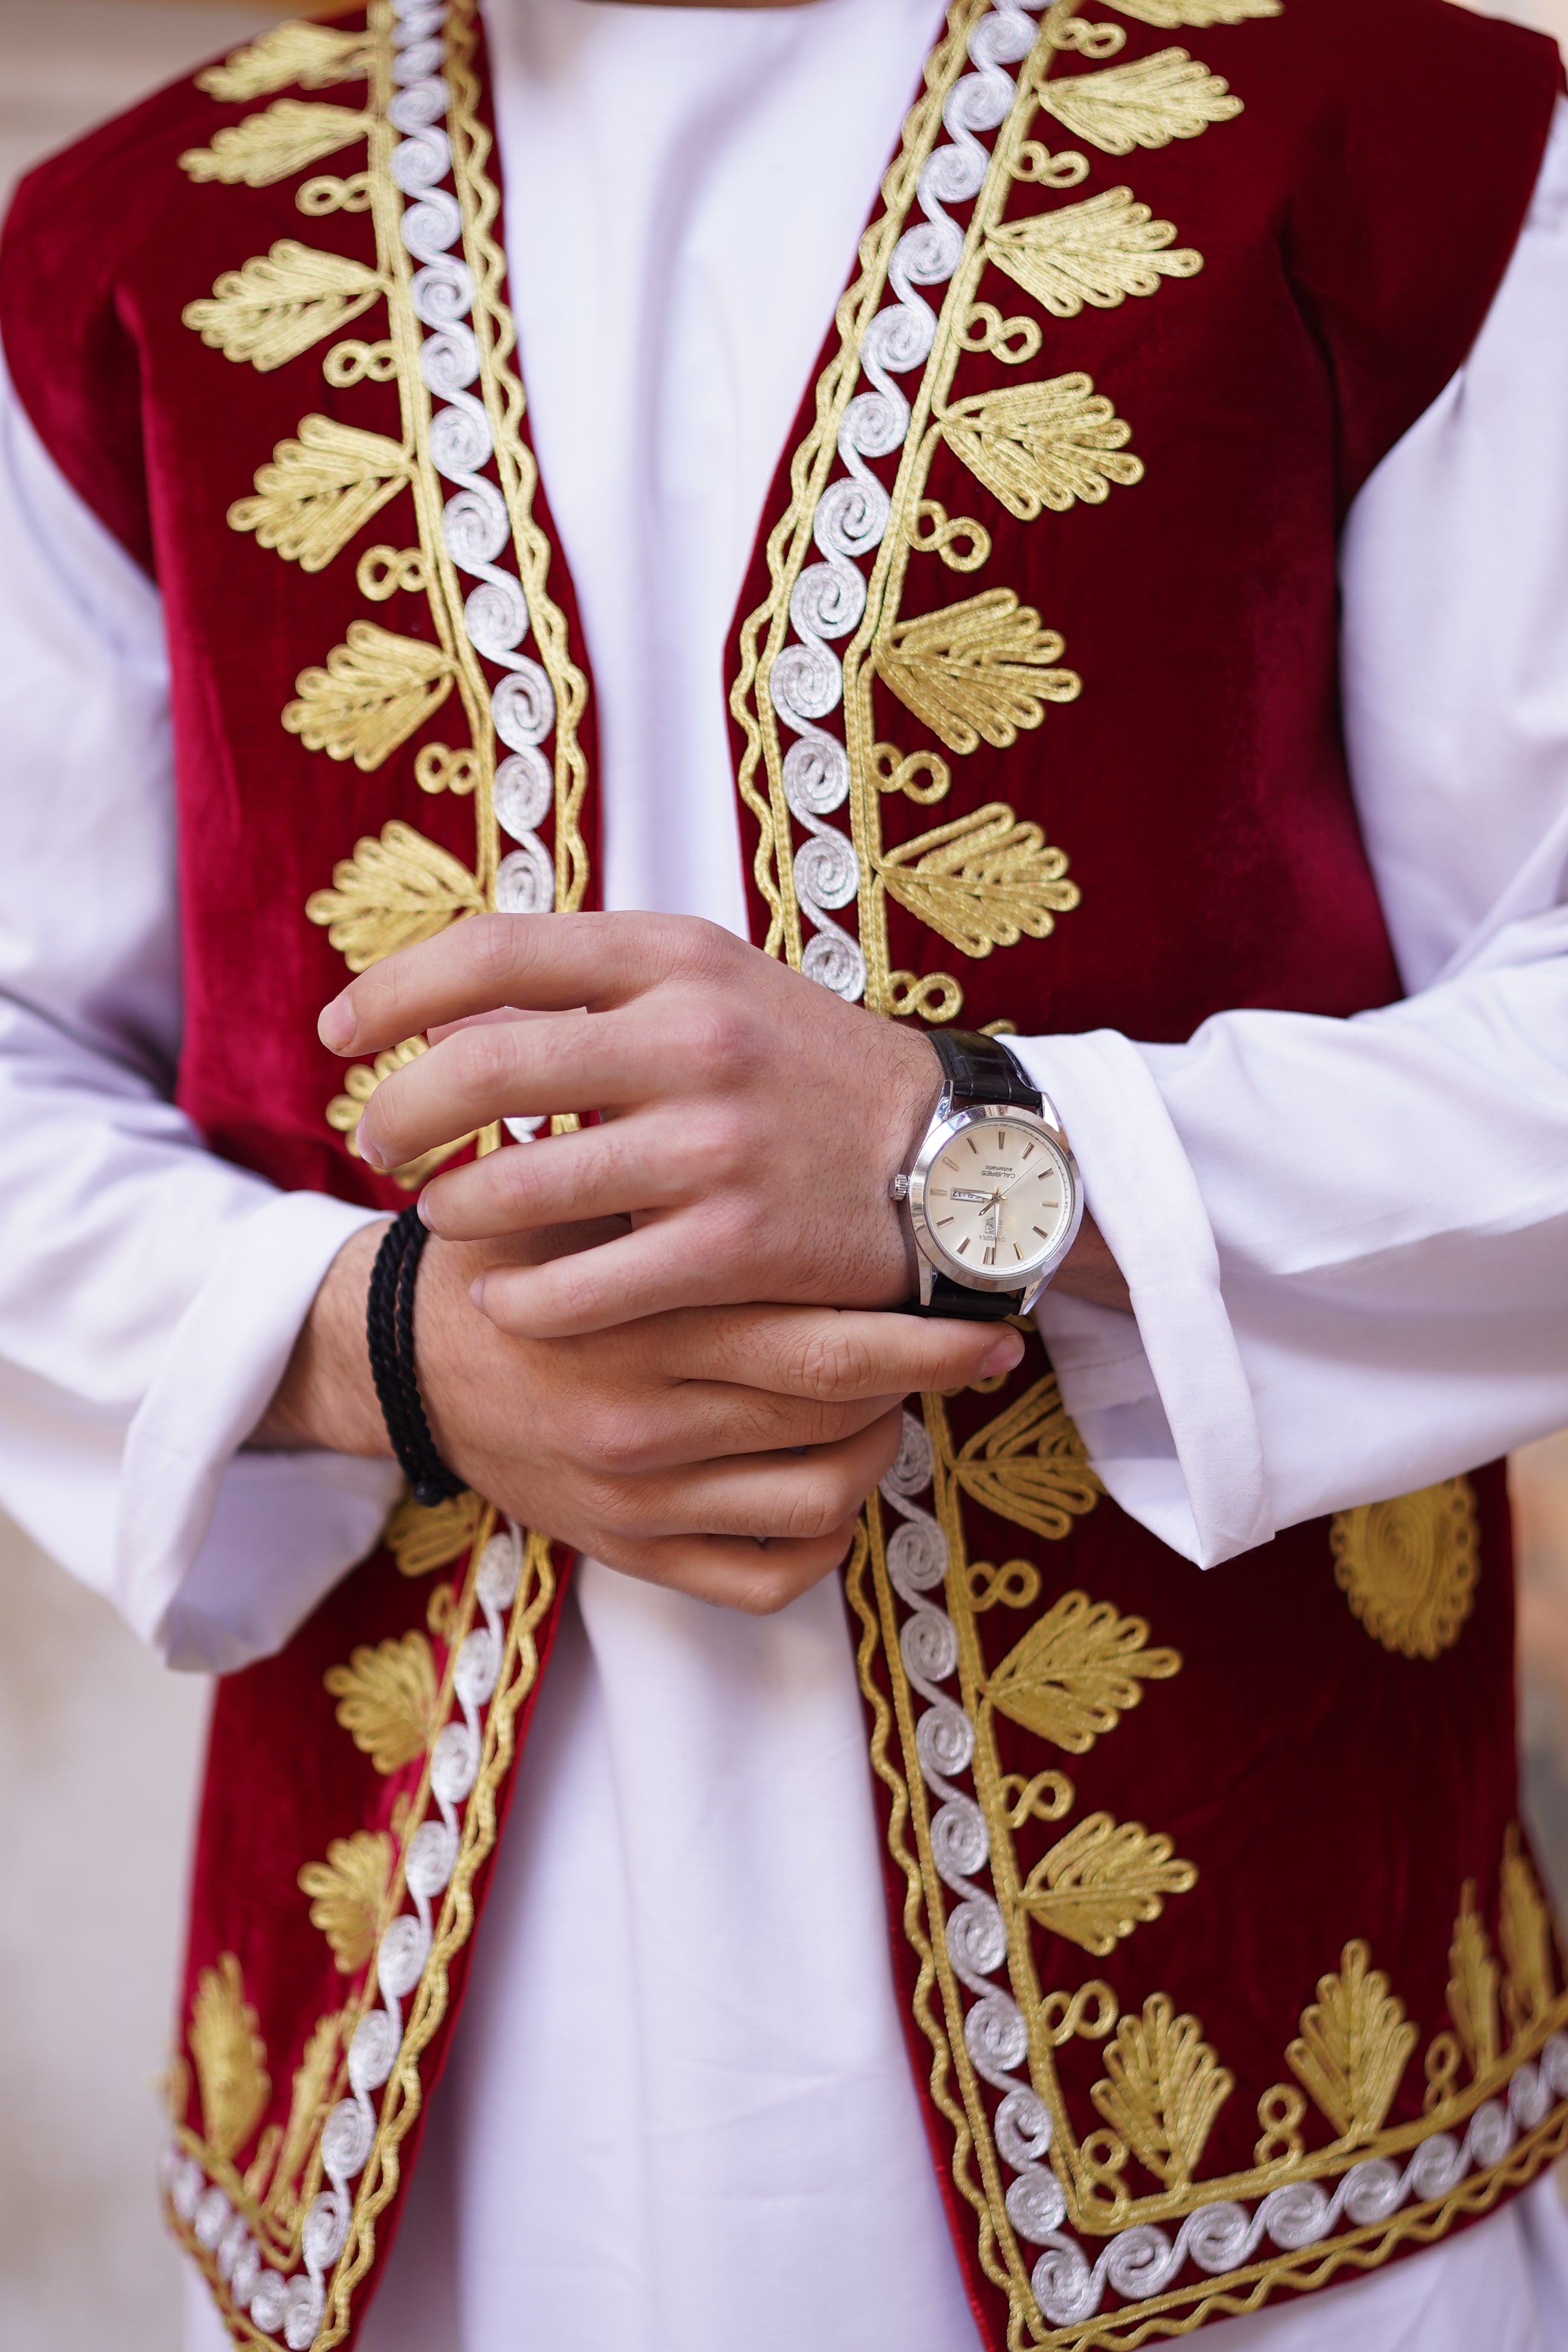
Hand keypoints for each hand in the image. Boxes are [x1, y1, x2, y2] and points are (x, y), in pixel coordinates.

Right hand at [253, 1218, 1024, 1612]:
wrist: (400, 1362)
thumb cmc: (506, 1259)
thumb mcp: (563, 1196)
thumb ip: (658, 1177)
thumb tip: (798, 1131)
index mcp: (636, 1327)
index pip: (820, 1343)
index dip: (922, 1329)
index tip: (986, 1304)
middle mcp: (643, 1423)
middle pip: (835, 1414)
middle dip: (927, 1376)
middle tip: (981, 1345)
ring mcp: (639, 1500)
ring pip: (818, 1496)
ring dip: (877, 1448)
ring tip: (888, 1402)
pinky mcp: (631, 1553)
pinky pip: (764, 1576)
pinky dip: (821, 1537)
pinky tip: (832, 1482)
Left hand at [322, 913, 942, 1337]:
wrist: (954, 1156)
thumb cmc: (807, 1071)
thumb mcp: (715, 986)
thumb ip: (594, 986)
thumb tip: (443, 1014)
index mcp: (678, 957)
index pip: (496, 948)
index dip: (395, 988)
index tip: (342, 1032)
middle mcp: (692, 1037)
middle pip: (479, 1065)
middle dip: (396, 1112)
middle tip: (372, 1142)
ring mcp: (713, 1145)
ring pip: (514, 1185)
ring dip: (451, 1210)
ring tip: (443, 1219)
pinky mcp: (735, 1246)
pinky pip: (581, 1287)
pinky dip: (520, 1301)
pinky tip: (506, 1299)